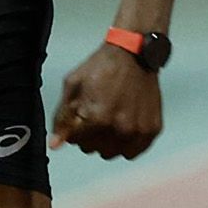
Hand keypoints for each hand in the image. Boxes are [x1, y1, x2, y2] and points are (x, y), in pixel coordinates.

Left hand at [49, 45, 162, 160]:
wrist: (135, 54)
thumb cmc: (103, 66)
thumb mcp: (73, 85)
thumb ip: (62, 118)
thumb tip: (55, 145)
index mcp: (97, 118)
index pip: (75, 142)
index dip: (74, 128)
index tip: (81, 115)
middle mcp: (119, 128)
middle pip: (93, 149)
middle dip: (90, 135)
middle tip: (97, 113)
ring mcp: (138, 131)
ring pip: (112, 153)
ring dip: (108, 141)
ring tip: (111, 119)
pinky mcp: (152, 130)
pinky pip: (133, 151)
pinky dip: (127, 143)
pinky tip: (124, 125)